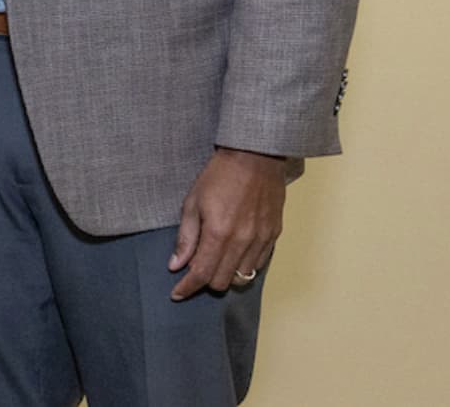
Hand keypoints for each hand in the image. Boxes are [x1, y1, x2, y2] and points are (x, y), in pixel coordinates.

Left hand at [168, 147, 286, 299]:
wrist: (255, 156)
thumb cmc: (219, 176)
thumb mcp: (193, 203)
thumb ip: (186, 238)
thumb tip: (176, 265)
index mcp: (219, 233)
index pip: (201, 274)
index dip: (187, 288)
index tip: (177, 293)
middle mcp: (242, 242)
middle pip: (222, 281)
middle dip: (205, 281)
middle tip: (195, 271)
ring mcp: (261, 239)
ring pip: (242, 277)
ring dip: (226, 275)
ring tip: (215, 262)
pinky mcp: (274, 235)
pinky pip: (259, 264)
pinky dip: (244, 266)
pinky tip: (235, 255)